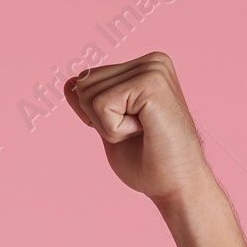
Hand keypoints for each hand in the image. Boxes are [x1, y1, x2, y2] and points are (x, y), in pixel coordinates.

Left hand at [64, 51, 216, 207]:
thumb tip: (69, 82)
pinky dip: (113, 129)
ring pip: (89, 95)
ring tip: (142, 132)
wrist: (177, 185)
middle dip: (99, 119)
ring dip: (108, 126)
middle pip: (84, 84)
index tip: (130, 129)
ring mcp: (153, 69)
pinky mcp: (151, 83)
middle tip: (136, 133)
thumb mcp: (109, 126)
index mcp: (145, 67)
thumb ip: (91, 103)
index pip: (87, 80)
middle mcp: (152, 61)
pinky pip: (101, 105)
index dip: (95, 115)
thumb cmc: (148, 161)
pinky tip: (144, 131)